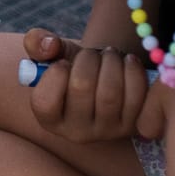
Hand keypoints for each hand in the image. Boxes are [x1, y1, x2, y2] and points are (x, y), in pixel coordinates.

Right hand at [20, 27, 150, 144]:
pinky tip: (127, 61)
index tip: (64, 62)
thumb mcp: (52, 54)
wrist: (105, 81)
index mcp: (50, 119)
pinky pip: (136, 94)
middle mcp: (76, 132)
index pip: (45, 102)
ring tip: (109, 55)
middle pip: (81, 88)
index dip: (55, 73)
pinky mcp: (133, 125)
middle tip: (91, 53)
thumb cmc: (73, 68)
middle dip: (88, 58)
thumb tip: (49, 45)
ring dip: (111, 61)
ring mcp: (107, 131)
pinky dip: (133, 69)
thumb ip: (38, 43)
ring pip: (110, 92)